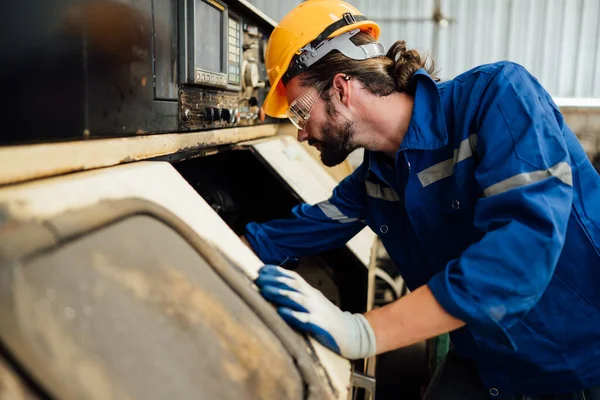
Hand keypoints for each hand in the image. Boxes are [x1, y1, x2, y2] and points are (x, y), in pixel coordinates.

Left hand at [255, 265, 376, 359]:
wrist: (351, 333)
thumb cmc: (327, 318)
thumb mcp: (313, 303)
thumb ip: (298, 296)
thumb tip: (277, 289)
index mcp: (310, 292)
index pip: (292, 277)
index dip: (277, 272)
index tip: (261, 269)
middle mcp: (313, 298)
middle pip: (292, 285)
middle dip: (274, 280)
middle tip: (257, 278)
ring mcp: (316, 310)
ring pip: (296, 298)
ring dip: (279, 293)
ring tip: (264, 290)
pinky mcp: (319, 325)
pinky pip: (304, 318)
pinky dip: (292, 314)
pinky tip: (281, 311)